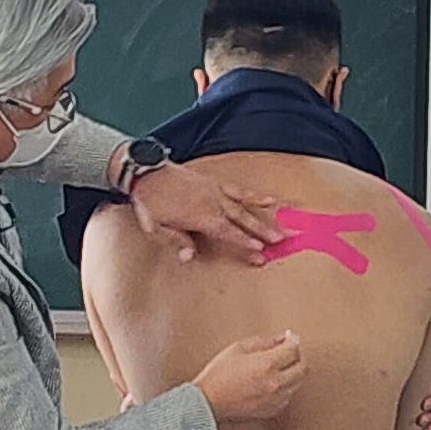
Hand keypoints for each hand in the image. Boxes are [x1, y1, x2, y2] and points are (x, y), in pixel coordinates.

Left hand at [126, 161, 282, 261]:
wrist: (146, 172)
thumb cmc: (150, 202)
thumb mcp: (155, 226)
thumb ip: (175, 241)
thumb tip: (189, 257)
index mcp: (199, 217)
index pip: (227, 232)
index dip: (243, 242)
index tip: (260, 251)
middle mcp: (212, 203)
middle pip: (242, 220)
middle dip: (263, 232)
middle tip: (282, 242)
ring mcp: (216, 192)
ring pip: (245, 207)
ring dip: (265, 218)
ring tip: (283, 227)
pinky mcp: (216, 183)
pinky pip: (239, 190)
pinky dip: (255, 195)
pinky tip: (271, 200)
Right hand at [192, 330, 305, 423]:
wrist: (207, 402)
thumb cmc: (218, 375)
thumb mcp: (238, 348)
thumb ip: (264, 341)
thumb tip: (281, 338)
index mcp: (267, 365)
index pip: (294, 349)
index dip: (293, 340)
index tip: (289, 337)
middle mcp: (275, 383)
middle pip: (302, 366)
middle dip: (298, 356)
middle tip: (289, 350)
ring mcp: (275, 399)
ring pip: (298, 382)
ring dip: (294, 372)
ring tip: (280, 366)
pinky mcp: (272, 411)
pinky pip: (289, 396)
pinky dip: (286, 387)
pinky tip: (274, 382)